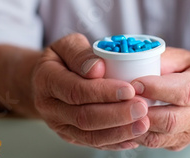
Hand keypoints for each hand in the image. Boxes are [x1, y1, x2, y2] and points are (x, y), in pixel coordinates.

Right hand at [31, 33, 150, 149]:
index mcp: (46, 80)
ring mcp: (60, 125)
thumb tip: (97, 68)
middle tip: (141, 108)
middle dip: (116, 114)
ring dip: (119, 132)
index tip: (129, 89)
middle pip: (84, 117)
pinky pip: (94, 143)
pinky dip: (116, 142)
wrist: (48, 79)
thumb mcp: (67, 45)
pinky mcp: (71, 137)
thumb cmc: (62, 58)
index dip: (103, 92)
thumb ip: (81, 53)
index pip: (76, 90)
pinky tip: (135, 136)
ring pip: (90, 135)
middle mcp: (50, 107)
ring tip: (143, 123)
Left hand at [131, 47, 189, 150]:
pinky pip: (156, 143)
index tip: (135, 83)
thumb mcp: (183, 57)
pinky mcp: (180, 143)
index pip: (183, 92)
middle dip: (143, 112)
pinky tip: (126, 122)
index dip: (157, 89)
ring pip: (161, 137)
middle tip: (122, 101)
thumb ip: (161, 59)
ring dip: (137, 126)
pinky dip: (138, 135)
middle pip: (171, 120)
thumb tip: (134, 61)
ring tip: (120, 112)